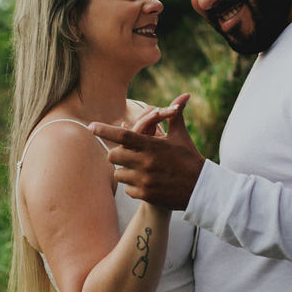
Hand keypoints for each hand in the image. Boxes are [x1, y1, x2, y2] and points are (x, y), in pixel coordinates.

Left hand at [89, 94, 203, 210]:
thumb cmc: (189, 158)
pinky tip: (145, 182)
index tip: (90, 126)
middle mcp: (146, 162)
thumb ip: (175, 116)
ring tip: (138, 169)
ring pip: (118, 174)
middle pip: (113, 156)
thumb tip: (183, 96)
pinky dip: (132, 186)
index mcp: (152, 146)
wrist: (201, 188)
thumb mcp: (181, 136)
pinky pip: (127, 189)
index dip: (105, 130)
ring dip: (124, 171)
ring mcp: (145, 180)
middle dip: (117, 154)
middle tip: (126, 154)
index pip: (123, 135)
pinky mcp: (146, 195)